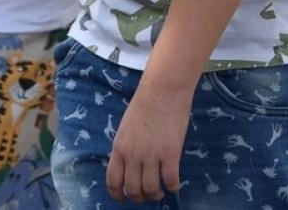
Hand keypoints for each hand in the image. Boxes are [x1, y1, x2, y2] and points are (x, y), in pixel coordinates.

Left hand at [107, 83, 190, 201]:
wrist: (163, 90)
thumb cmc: (145, 104)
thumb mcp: (126, 128)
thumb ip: (126, 148)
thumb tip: (130, 167)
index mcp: (119, 148)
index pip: (113, 181)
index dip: (118, 195)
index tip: (123, 198)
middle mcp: (132, 155)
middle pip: (133, 189)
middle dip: (139, 197)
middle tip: (147, 195)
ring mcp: (151, 156)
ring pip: (151, 189)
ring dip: (156, 194)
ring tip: (160, 191)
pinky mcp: (170, 154)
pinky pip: (170, 180)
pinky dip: (173, 187)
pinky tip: (174, 185)